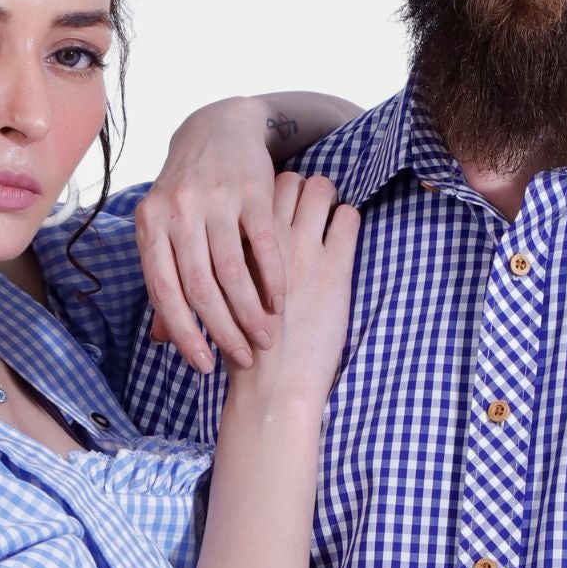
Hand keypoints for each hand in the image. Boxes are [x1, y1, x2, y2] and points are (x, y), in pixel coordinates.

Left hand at [137, 98, 289, 373]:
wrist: (218, 128)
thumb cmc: (190, 192)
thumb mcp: (167, 229)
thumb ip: (165, 280)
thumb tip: (159, 339)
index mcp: (151, 225)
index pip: (164, 292)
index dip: (184, 334)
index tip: (203, 366)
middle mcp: (178, 212)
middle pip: (200, 288)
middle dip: (223, 331)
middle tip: (244, 358)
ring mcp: (215, 200)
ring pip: (233, 271)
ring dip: (251, 313)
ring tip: (265, 339)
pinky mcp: (252, 191)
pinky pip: (265, 245)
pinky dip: (274, 279)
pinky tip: (281, 304)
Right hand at [226, 174, 358, 410]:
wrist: (274, 387)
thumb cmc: (245, 354)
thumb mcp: (220, 311)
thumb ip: (218, 285)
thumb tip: (218, 269)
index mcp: (236, 247)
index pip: (255, 193)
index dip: (269, 194)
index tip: (276, 208)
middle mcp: (267, 241)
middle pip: (286, 180)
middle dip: (298, 188)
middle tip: (305, 208)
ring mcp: (302, 250)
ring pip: (319, 188)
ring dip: (326, 198)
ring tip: (327, 217)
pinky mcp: (335, 266)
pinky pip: (348, 217)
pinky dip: (348, 220)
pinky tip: (343, 237)